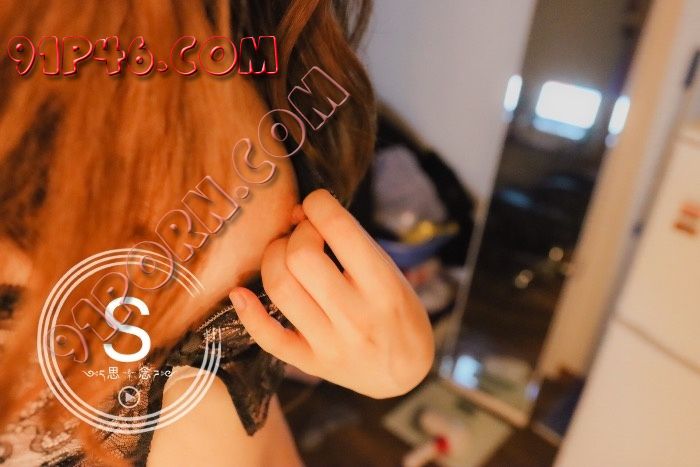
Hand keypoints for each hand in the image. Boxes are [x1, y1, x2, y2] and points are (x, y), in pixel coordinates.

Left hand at [230, 189, 433, 398]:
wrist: (406, 374)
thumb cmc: (398, 312)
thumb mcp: (390, 272)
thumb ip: (351, 242)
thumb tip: (299, 211)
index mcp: (384, 287)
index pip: (340, 230)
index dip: (319, 204)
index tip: (316, 204)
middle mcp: (357, 316)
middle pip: (302, 257)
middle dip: (295, 234)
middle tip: (303, 237)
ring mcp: (332, 344)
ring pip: (281, 289)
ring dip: (273, 259)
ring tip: (283, 255)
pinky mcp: (312, 364)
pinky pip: (269, 338)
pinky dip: (248, 312)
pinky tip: (241, 293)